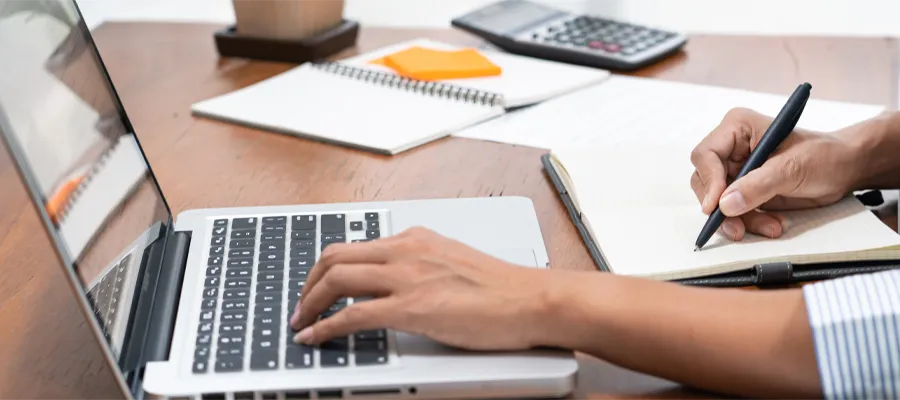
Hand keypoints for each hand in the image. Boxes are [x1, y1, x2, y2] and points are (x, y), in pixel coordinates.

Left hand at [289, 227, 558, 349]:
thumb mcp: (453, 263)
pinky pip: (354, 315)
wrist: (531, 300)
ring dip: (310, 302)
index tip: (316, 285)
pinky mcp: (413, 307)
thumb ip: (422, 266)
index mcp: (415, 238)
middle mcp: (406, 250)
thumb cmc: (502, 289)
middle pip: (335, 256)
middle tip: (301, 305)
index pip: (355, 245)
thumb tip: (401, 283)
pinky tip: (316, 336)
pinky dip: (326, 326)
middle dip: (309, 282)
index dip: (326, 267)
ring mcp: (408, 277)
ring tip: (301, 322)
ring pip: (337, 279)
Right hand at [690, 107, 864, 239]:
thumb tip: (725, 204)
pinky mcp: (744, 190)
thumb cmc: (823, 155)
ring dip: (739, 219)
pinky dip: (749, 222)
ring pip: (718, 201)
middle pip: (705, 181)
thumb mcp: (792, 168)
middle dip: (722, 206)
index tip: (716, 206)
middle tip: (736, 226)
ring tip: (768, 227)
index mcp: (737, 128)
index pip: (706, 155)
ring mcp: (736, 170)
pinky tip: (771, 224)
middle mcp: (731, 148)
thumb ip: (757, 185)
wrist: (844, 169)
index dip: (708, 181)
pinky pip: (733, 211)